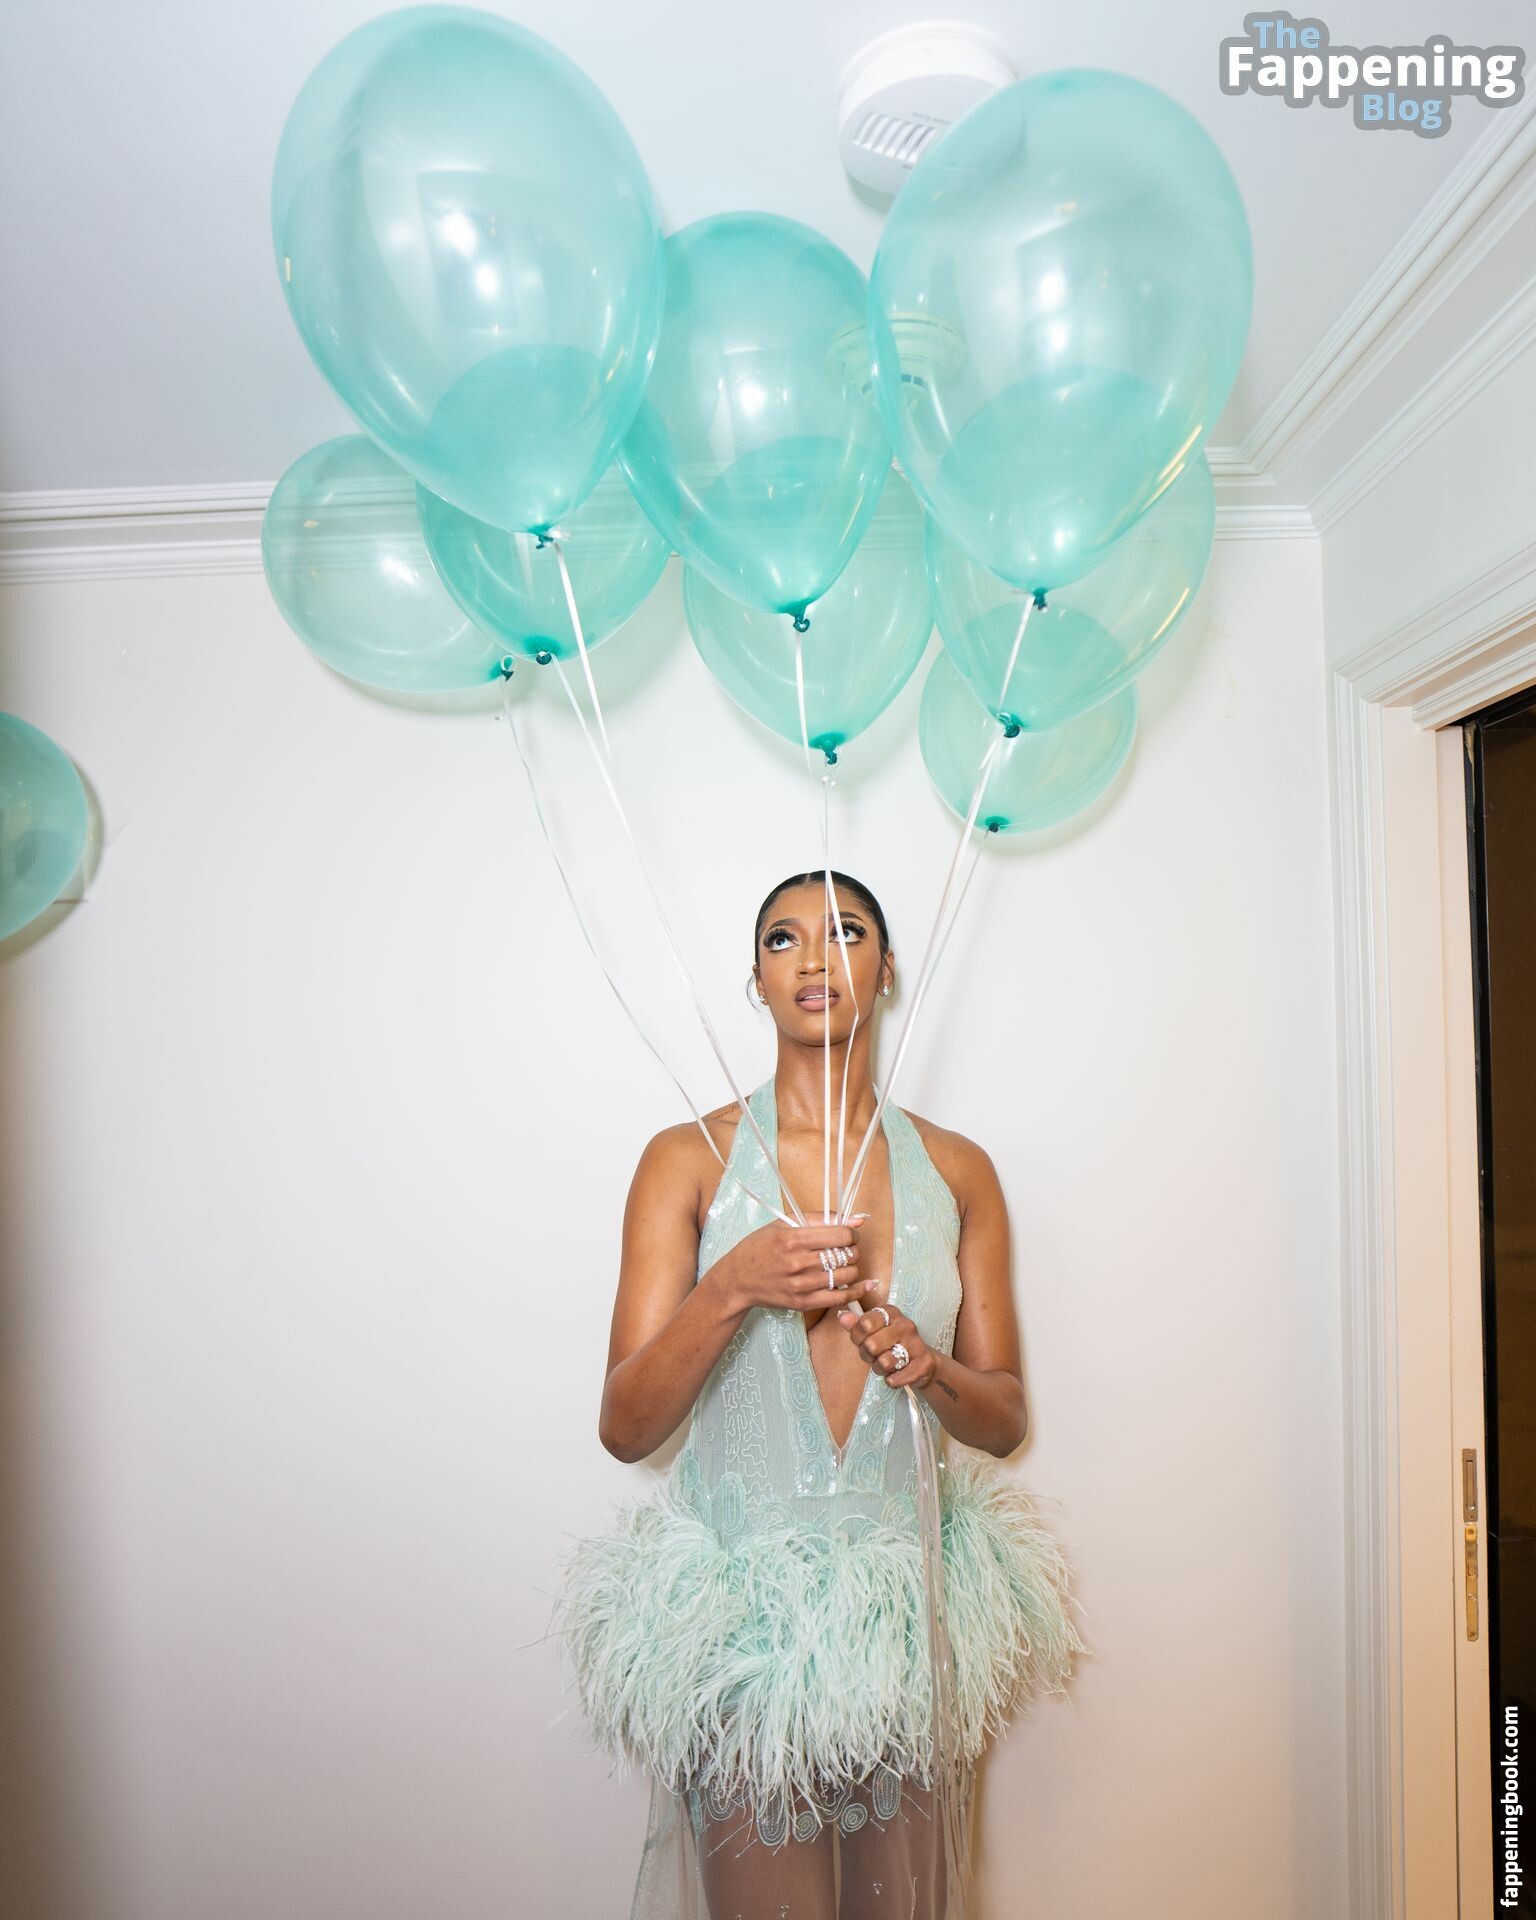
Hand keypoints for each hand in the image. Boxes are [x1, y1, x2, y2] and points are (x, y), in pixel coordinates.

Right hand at [705, 1215, 868, 1316]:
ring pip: (846, 1275)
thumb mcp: (782, 1225)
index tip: (850, 1235)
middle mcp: (798, 1262)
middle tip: (847, 1250)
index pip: (841, 1235)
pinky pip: (839, 1298)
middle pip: (846, 1255)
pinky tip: (861, 1286)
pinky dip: (855, 1292)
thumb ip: (820, 1219)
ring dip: (852, 1268)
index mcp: (793, 1238)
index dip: (852, 1233)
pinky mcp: (802, 1303)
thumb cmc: (758, 1248)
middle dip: (853, 1250)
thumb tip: (858, 1219)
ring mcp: (801, 1285)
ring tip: (844, 1265)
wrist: (736, 1280)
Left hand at [835, 1303, 935, 1390]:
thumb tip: (842, 1316)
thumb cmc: (891, 1345)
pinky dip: (891, 1381)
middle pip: (871, 1345)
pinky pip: (895, 1379)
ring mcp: (916, 1344)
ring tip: (887, 1364)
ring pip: (884, 1362)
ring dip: (880, 1369)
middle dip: (868, 1355)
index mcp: (891, 1313)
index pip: (864, 1323)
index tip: (865, 1339)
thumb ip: (856, 1325)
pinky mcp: (923, 1365)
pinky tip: (896, 1374)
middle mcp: (906, 1325)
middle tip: (876, 1355)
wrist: (922, 1363)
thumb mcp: (872, 1333)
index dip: (859, 1337)